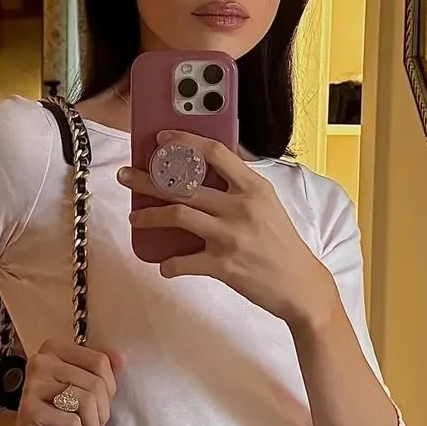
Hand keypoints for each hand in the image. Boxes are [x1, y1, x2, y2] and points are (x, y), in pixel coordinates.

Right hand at [4, 339, 123, 425]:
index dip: (110, 388)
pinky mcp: (30, 409)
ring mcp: (33, 383)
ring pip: (86, 401)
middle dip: (102, 413)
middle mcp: (41, 361)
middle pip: (95, 383)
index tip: (103, 406)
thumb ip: (98, 371)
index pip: (100, 361)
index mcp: (54, 349)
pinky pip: (71, 421)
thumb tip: (121, 359)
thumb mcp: (80, 387)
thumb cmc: (56, 412)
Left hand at [119, 131, 329, 324]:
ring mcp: (230, 236)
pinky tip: (164, 265)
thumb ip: (240, 187)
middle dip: (147, 178)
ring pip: (176, 216)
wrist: (300, 285)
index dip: (182, 142)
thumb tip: (206, 171)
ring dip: (148, 216)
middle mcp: (239, 207)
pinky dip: (169, 264)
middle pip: (183, 184)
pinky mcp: (223, 265)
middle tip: (126, 176)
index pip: (213, 152)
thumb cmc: (282, 244)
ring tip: (134, 217)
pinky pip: (183, 262)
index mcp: (253, 187)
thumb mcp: (268, 204)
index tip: (160, 140)